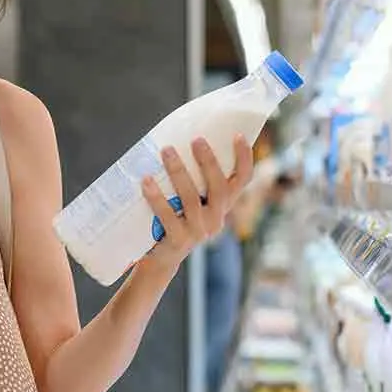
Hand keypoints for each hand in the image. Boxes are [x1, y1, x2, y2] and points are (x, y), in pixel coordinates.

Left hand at [141, 135, 253, 267]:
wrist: (160, 257)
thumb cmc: (174, 216)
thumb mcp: (189, 197)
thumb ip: (190, 175)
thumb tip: (175, 134)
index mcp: (222, 205)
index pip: (242, 180)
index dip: (244, 158)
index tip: (237, 135)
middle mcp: (216, 219)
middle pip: (220, 189)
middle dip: (209, 162)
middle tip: (196, 139)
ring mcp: (198, 232)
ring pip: (192, 199)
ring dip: (179, 172)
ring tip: (166, 150)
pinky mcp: (178, 241)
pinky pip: (168, 217)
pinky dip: (157, 197)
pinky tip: (146, 180)